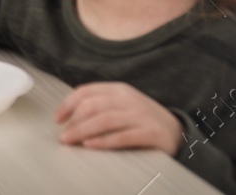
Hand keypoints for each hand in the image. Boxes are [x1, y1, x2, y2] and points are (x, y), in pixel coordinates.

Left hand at [55, 83, 182, 153]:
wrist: (178, 132)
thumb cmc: (141, 120)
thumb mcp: (121, 106)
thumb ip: (99, 106)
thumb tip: (67, 117)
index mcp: (118, 89)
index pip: (86, 92)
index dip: (67, 104)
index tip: (57, 120)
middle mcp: (129, 99)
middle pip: (92, 106)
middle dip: (73, 121)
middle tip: (62, 136)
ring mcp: (141, 115)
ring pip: (105, 120)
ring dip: (83, 131)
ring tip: (70, 141)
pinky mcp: (152, 132)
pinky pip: (123, 136)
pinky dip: (104, 141)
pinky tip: (91, 146)